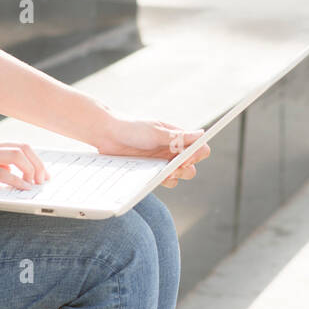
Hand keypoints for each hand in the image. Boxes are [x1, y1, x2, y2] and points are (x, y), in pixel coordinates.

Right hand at [0, 136, 48, 188]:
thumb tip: (7, 177)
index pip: (18, 145)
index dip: (34, 158)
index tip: (41, 172)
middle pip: (22, 148)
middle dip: (37, 164)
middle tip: (43, 180)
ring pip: (16, 156)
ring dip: (30, 170)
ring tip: (35, 184)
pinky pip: (0, 172)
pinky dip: (16, 180)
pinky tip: (23, 188)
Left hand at [95, 114, 209, 187]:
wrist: (108, 135)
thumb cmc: (132, 128)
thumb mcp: (155, 131)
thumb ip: (178, 137)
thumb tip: (201, 134)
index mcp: (177, 137)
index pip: (199, 147)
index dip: (197, 154)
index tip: (187, 157)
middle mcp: (172, 150)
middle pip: (192, 165)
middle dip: (187, 168)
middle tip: (175, 167)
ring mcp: (163, 161)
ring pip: (180, 175)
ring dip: (176, 176)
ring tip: (166, 174)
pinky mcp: (152, 171)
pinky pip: (165, 181)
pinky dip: (164, 181)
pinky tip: (156, 177)